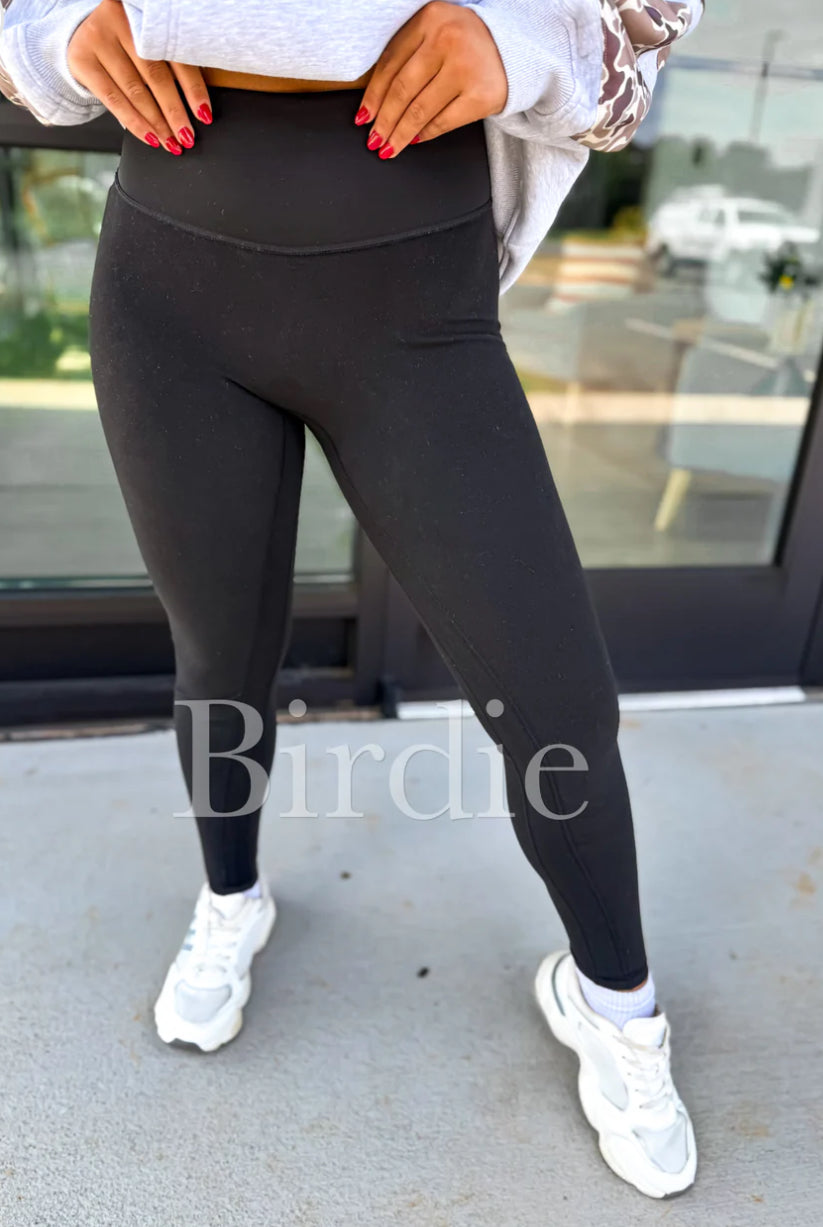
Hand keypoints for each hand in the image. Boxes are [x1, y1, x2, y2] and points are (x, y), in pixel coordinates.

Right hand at [67, 0, 212, 152]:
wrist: (84, 37)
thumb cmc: (128, 46)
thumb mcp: (150, 46)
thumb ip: (170, 63)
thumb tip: (199, 108)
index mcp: (145, 13)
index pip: (175, 56)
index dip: (193, 88)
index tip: (204, 115)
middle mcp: (120, 20)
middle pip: (155, 75)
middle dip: (174, 112)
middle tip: (187, 138)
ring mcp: (98, 39)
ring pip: (135, 91)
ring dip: (157, 123)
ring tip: (171, 143)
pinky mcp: (82, 59)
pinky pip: (113, 100)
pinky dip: (135, 123)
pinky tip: (150, 138)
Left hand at [354, 1, 507, 158]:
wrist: (516, 51)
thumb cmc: (468, 46)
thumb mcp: (436, 35)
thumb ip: (410, 55)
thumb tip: (376, 102)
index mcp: (430, 18)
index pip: (391, 63)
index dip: (373, 95)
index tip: (363, 116)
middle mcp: (447, 39)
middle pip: (402, 89)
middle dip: (384, 120)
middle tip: (374, 139)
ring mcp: (465, 68)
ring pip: (420, 110)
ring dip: (400, 134)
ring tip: (388, 147)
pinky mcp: (480, 95)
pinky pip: (442, 122)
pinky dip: (424, 134)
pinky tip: (413, 141)